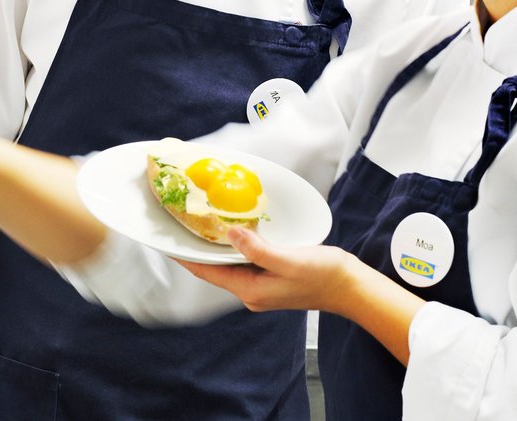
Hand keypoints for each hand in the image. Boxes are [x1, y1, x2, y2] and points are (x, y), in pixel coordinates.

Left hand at [176, 227, 361, 314]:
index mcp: (250, 290)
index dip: (185, 257)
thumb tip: (230, 234)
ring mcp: (261, 286)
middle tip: (179, 225)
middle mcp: (251, 291)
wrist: (350, 288)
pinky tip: (233, 232)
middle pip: (214, 269)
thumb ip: (259, 249)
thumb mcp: (290, 260)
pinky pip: (244, 261)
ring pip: (229, 264)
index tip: (166, 242)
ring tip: (198, 225)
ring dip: (215, 247)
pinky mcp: (271, 277)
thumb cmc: (324, 275)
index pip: (207, 272)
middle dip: (196, 249)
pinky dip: (234, 247)